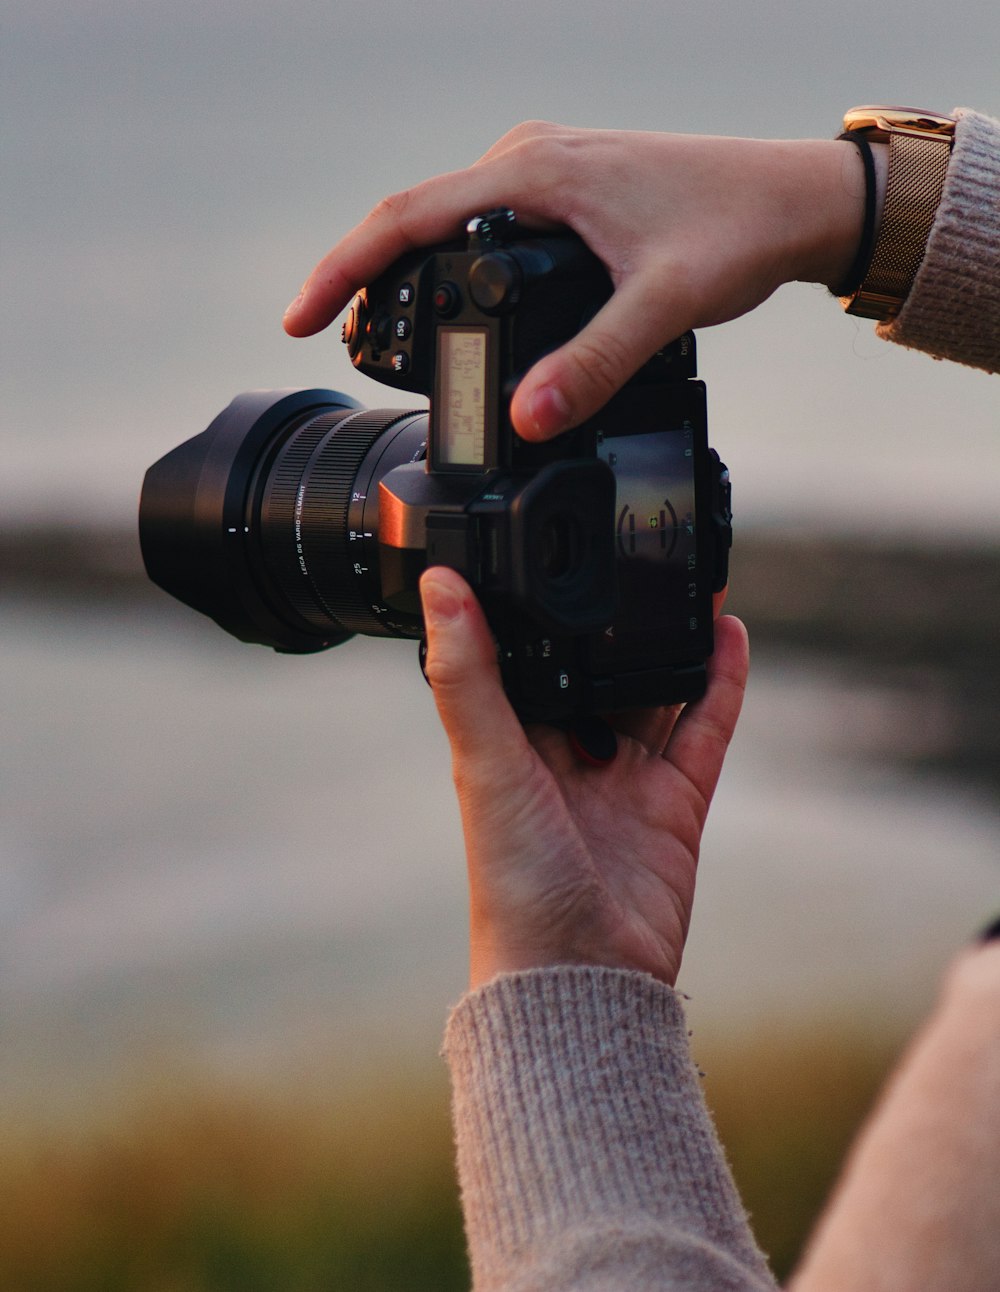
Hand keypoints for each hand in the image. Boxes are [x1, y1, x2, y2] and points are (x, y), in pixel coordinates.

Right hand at [286, 121, 866, 439]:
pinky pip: (480, 216)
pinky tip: (443, 297)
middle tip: (320, 337)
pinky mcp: (566, 183)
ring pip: (445, 213)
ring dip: (400, 262)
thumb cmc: (736, 233)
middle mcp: (530, 156)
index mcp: (534, 171)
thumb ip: (597, 363)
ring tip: (365, 325)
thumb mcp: (665, 305)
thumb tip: (527, 418)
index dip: (341, 270)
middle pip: (412, 212)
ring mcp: (546, 165)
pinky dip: (445, 256)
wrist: (795, 198)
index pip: (405, 217)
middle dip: (358, 272)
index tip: (297, 321)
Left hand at [418, 566, 748, 990]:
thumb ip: (468, 674)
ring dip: (669, 638)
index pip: (527, 656)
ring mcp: (625, 779)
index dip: (542, 607)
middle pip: (598, 668)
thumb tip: (440, 583)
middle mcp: (566, 755)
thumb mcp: (485, 763)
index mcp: (510, 743)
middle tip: (634, 549)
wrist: (583, 979)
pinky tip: (729, 632)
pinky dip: (719, 683)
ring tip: (687, 575)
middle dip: (616, 617)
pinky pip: (703, 730)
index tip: (553, 546)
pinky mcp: (675, 804)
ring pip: (654, 691)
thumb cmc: (514, 883)